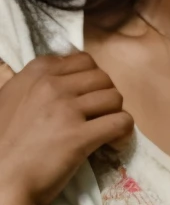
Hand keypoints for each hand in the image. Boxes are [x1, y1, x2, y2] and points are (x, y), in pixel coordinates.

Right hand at [0, 54, 132, 204]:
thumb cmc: (2, 144)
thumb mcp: (10, 101)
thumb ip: (34, 84)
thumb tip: (62, 74)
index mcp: (35, 73)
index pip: (83, 60)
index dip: (90, 79)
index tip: (85, 97)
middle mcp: (51, 85)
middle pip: (103, 78)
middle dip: (104, 97)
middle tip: (97, 116)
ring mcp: (66, 110)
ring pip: (115, 98)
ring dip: (114, 114)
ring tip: (104, 131)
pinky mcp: (79, 136)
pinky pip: (121, 122)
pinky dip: (123, 133)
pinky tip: (112, 143)